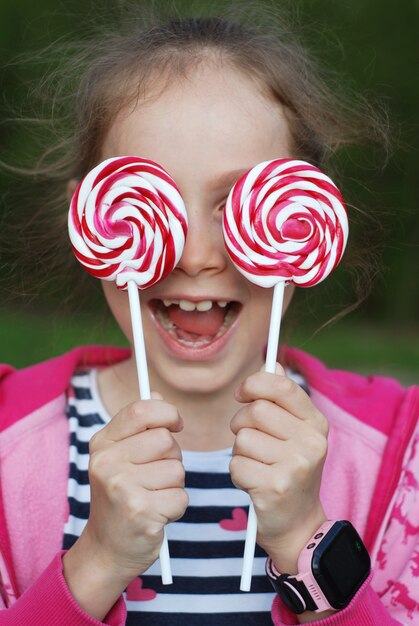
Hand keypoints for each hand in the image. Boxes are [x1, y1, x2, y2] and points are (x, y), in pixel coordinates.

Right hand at [63, 397, 187, 619]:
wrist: (106, 549)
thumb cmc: (120, 497)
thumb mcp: (119, 457)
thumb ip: (138, 426)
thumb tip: (158, 396)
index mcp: (102, 444)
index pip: (141, 409)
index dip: (167, 412)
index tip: (176, 424)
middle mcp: (107, 463)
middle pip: (166, 440)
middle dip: (172, 458)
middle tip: (155, 476)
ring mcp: (122, 488)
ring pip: (177, 470)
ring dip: (174, 485)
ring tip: (153, 496)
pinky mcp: (141, 512)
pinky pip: (181, 497)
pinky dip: (176, 507)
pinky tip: (156, 515)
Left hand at [230, 364, 328, 572]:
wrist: (299, 525)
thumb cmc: (290, 470)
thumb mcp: (295, 433)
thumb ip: (283, 398)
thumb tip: (273, 363)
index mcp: (316, 423)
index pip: (281, 386)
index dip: (254, 384)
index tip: (242, 394)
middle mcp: (312, 442)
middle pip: (255, 411)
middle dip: (241, 423)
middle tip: (250, 440)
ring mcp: (295, 465)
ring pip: (242, 438)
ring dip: (240, 452)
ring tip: (257, 465)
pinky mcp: (275, 487)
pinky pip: (236, 464)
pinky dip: (237, 473)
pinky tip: (253, 483)